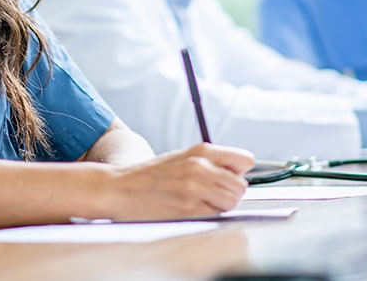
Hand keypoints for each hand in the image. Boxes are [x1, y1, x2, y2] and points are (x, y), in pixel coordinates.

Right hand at [105, 143, 253, 219]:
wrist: (120, 188)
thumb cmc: (151, 176)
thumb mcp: (182, 157)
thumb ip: (211, 162)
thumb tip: (239, 173)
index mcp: (201, 151)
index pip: (245, 160)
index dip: (238, 172)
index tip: (227, 178)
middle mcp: (200, 167)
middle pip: (241, 186)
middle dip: (229, 193)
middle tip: (208, 194)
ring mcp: (195, 188)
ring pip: (231, 202)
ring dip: (219, 206)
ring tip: (198, 203)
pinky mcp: (188, 209)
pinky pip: (215, 215)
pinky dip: (207, 215)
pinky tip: (189, 210)